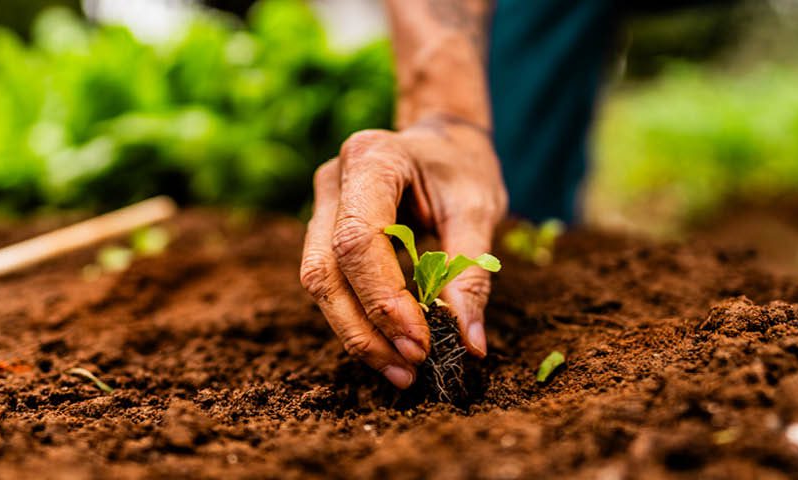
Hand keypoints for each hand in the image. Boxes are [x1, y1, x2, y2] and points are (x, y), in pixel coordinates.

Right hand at [300, 118, 506, 388]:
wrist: (442, 141)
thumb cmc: (462, 169)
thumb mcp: (479, 209)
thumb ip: (470, 272)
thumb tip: (468, 342)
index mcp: (371, 158)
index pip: (358, 240)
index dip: (383, 298)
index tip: (420, 343)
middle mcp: (333, 180)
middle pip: (325, 268)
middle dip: (364, 328)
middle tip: (410, 369)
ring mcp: (321, 205)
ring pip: (318, 281)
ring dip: (356, 334)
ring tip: (401, 371)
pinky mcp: (322, 230)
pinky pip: (329, 283)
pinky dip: (356, 320)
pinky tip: (389, 349)